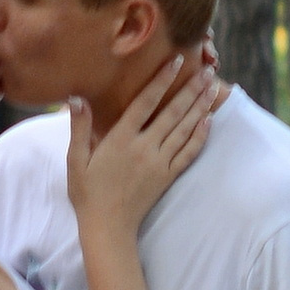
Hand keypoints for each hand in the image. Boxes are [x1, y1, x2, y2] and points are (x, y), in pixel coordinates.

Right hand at [66, 50, 224, 238]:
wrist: (108, 228)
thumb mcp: (75, 160)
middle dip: (191, 89)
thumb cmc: (88, 193)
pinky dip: (200, 135)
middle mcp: (144, 148)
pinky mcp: (167, 177)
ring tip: (213, 88)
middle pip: (173, 113)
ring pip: (184, 129)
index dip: (162, 80)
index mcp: (121, 139)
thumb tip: (77, 98)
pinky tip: (208, 121)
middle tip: (208, 70)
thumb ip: (79, 128)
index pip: (145, 102)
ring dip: (200, 107)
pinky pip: (188, 153)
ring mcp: (159, 163)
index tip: (177, 61)